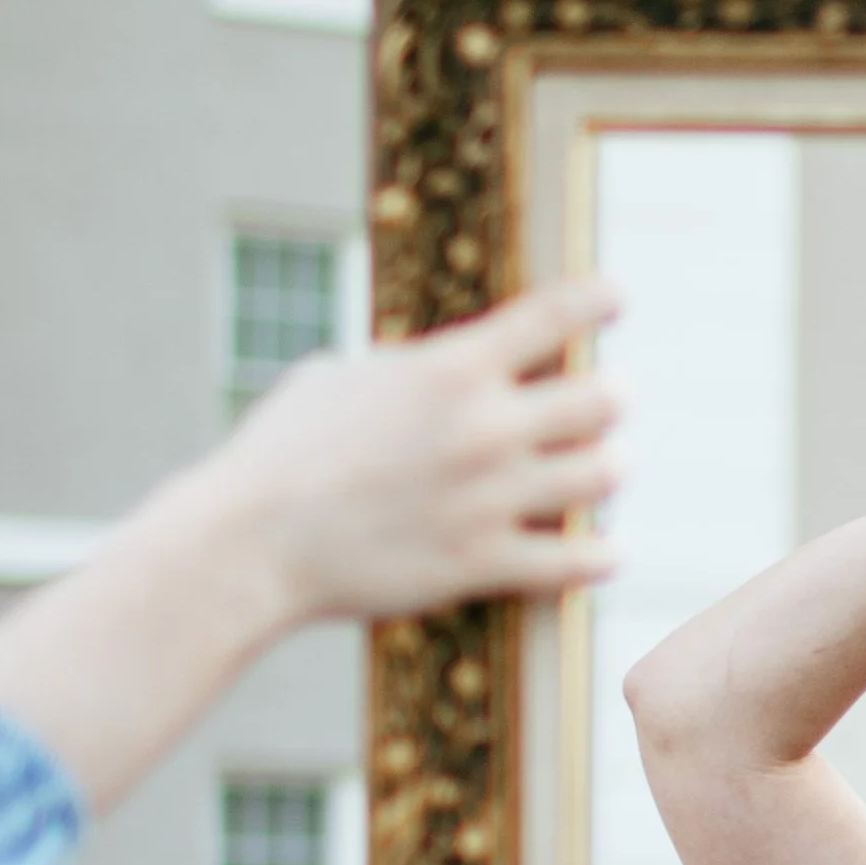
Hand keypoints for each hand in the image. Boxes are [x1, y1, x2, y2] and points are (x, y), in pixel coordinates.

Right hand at [212, 278, 624, 624]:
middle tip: (610, 399)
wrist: (249, 543)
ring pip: (604, 474)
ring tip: (608, 467)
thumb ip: (407, 370)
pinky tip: (606, 549)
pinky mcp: (483, 563)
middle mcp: (484, 427)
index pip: (554, 314)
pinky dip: (600, 553)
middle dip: (609, 396)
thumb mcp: (339, 377)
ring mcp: (490, 498)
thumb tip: (435, 367)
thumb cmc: (280, 454)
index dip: (598, 300)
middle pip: (601, 399)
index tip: (616, 301)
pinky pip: (579, 561)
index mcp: (450, 367)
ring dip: (609, 468)